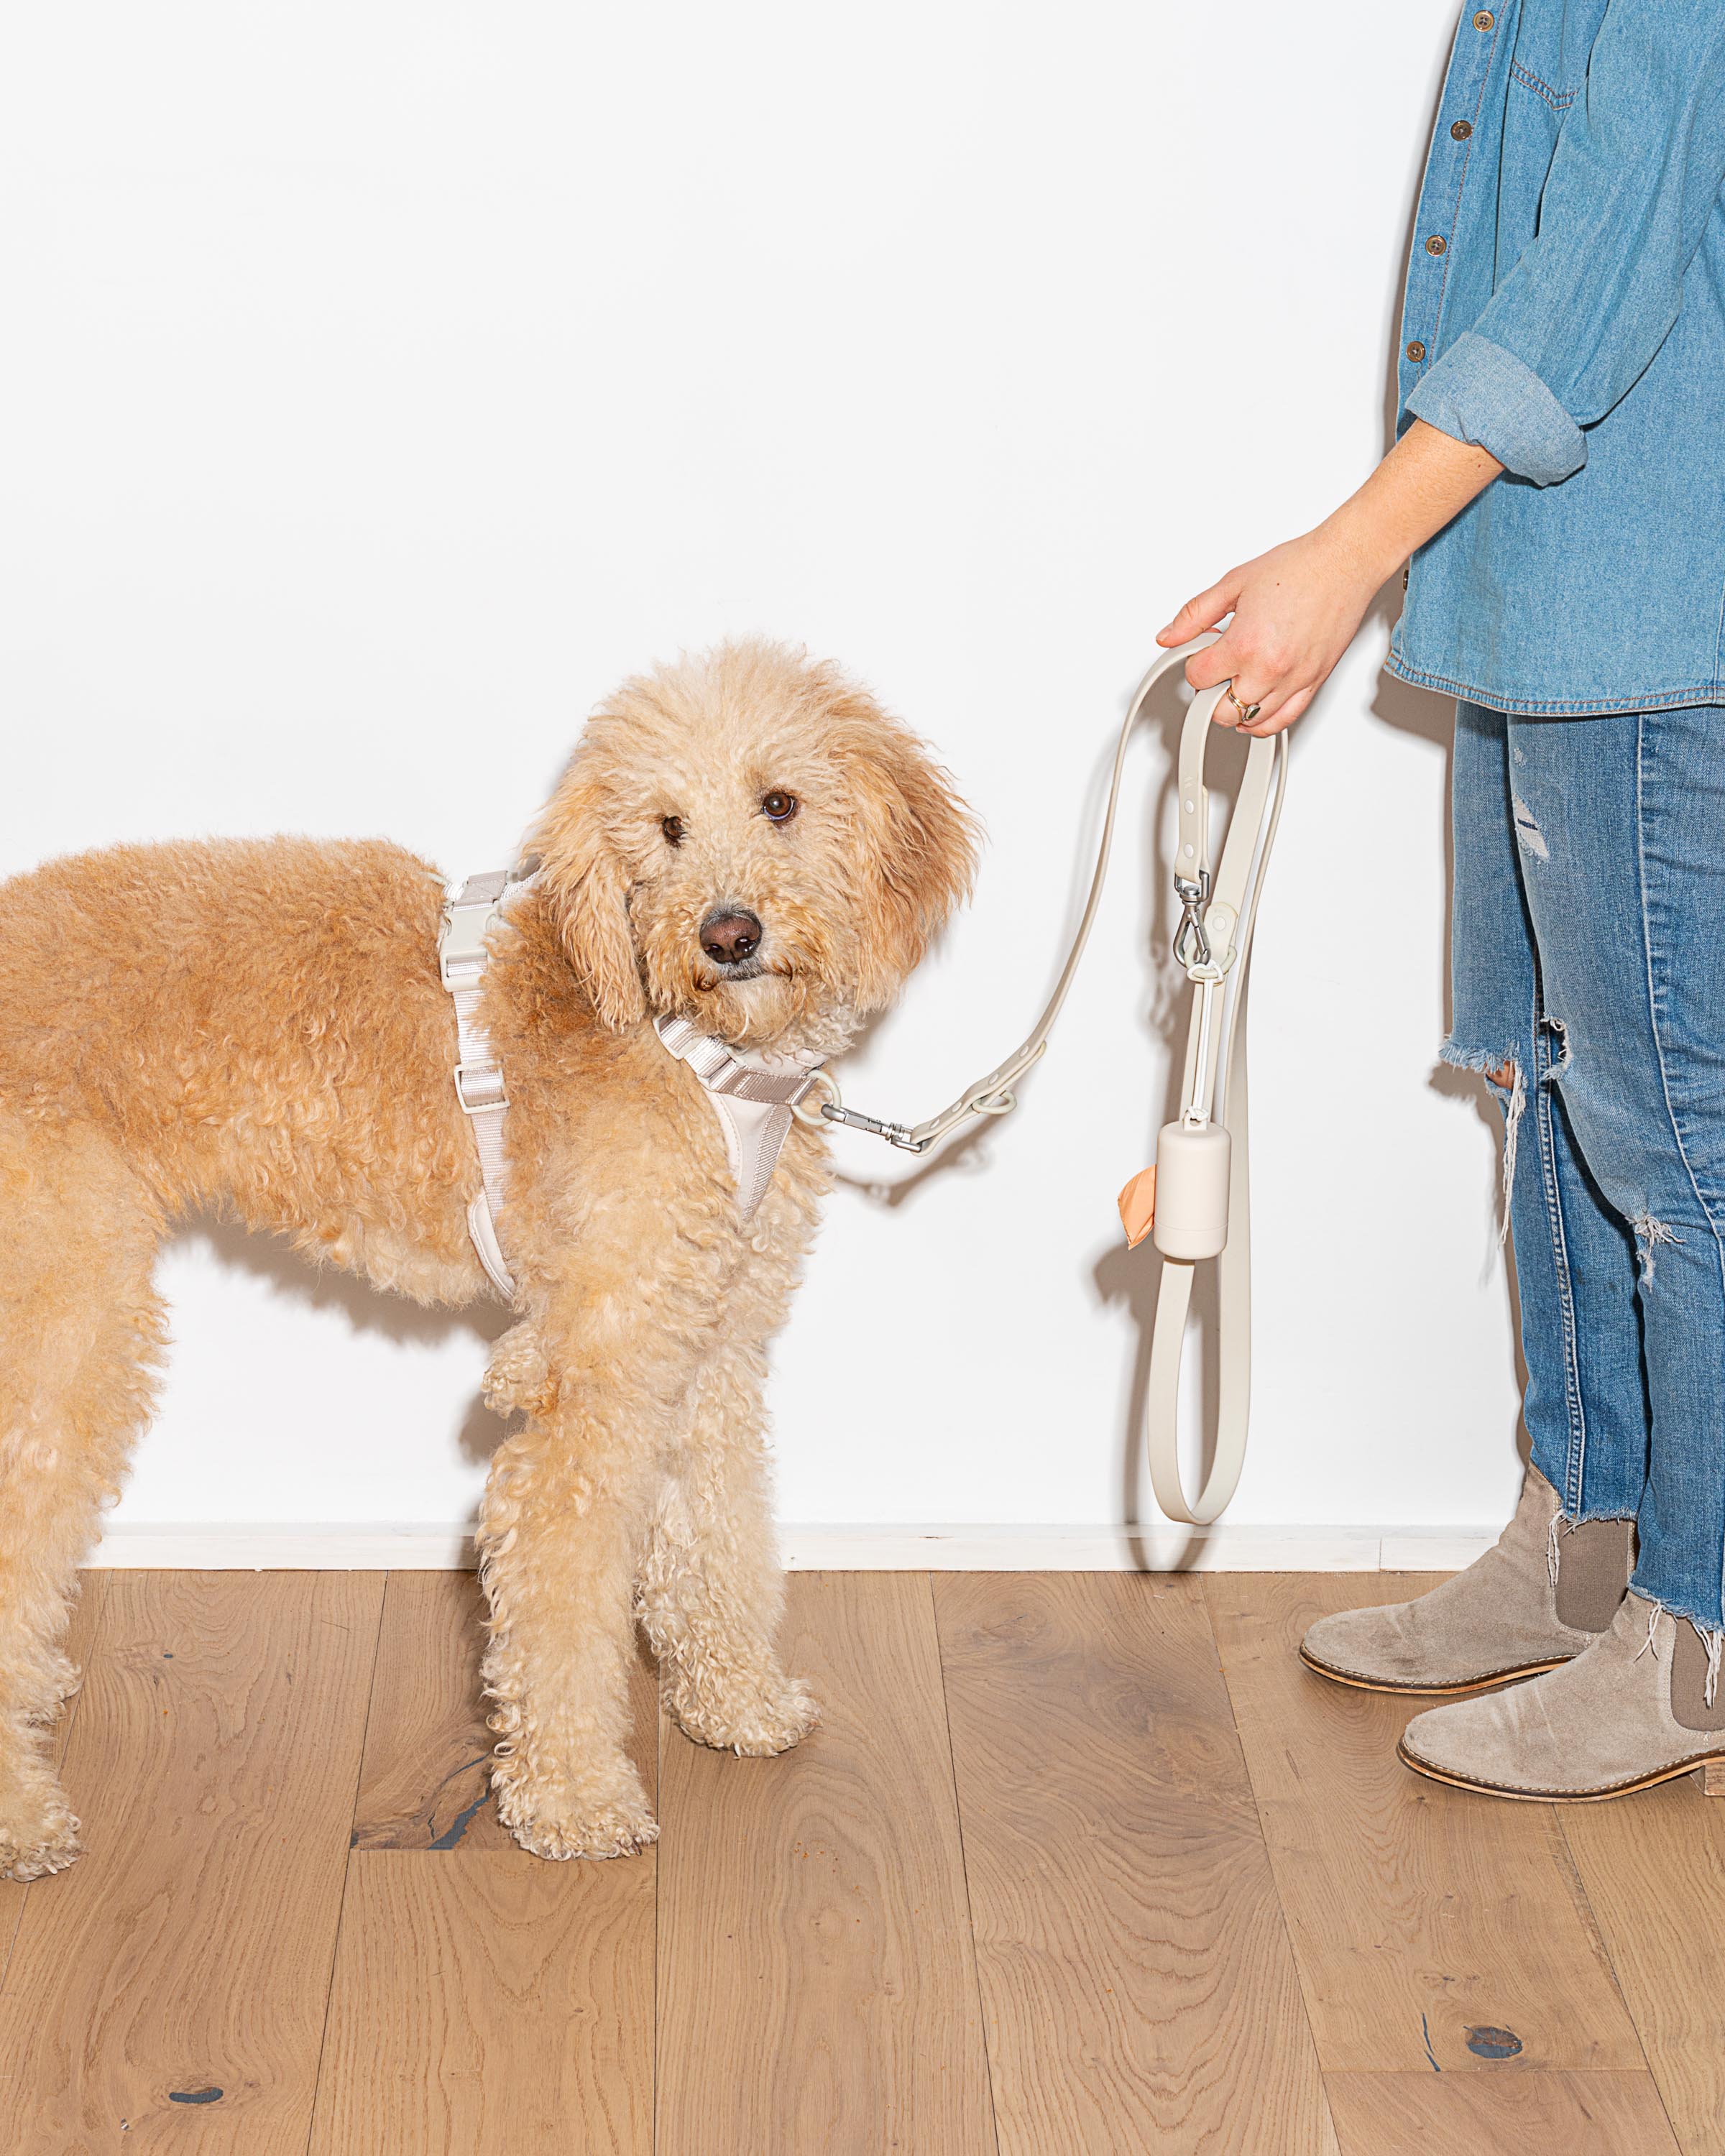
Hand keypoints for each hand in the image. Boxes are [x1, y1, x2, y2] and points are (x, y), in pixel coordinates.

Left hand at [1156, 524, 1386, 736]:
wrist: (1343, 563)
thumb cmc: (1298, 568)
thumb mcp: (1233, 583)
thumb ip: (1195, 614)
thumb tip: (1169, 636)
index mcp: (1245, 644)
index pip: (1198, 677)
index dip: (1193, 663)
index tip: (1201, 652)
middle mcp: (1270, 668)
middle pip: (1221, 710)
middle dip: (1210, 692)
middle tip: (1216, 670)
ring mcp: (1294, 680)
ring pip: (1250, 722)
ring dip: (1235, 710)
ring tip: (1235, 683)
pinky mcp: (1314, 683)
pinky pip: (1283, 721)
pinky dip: (1263, 722)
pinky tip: (1254, 708)